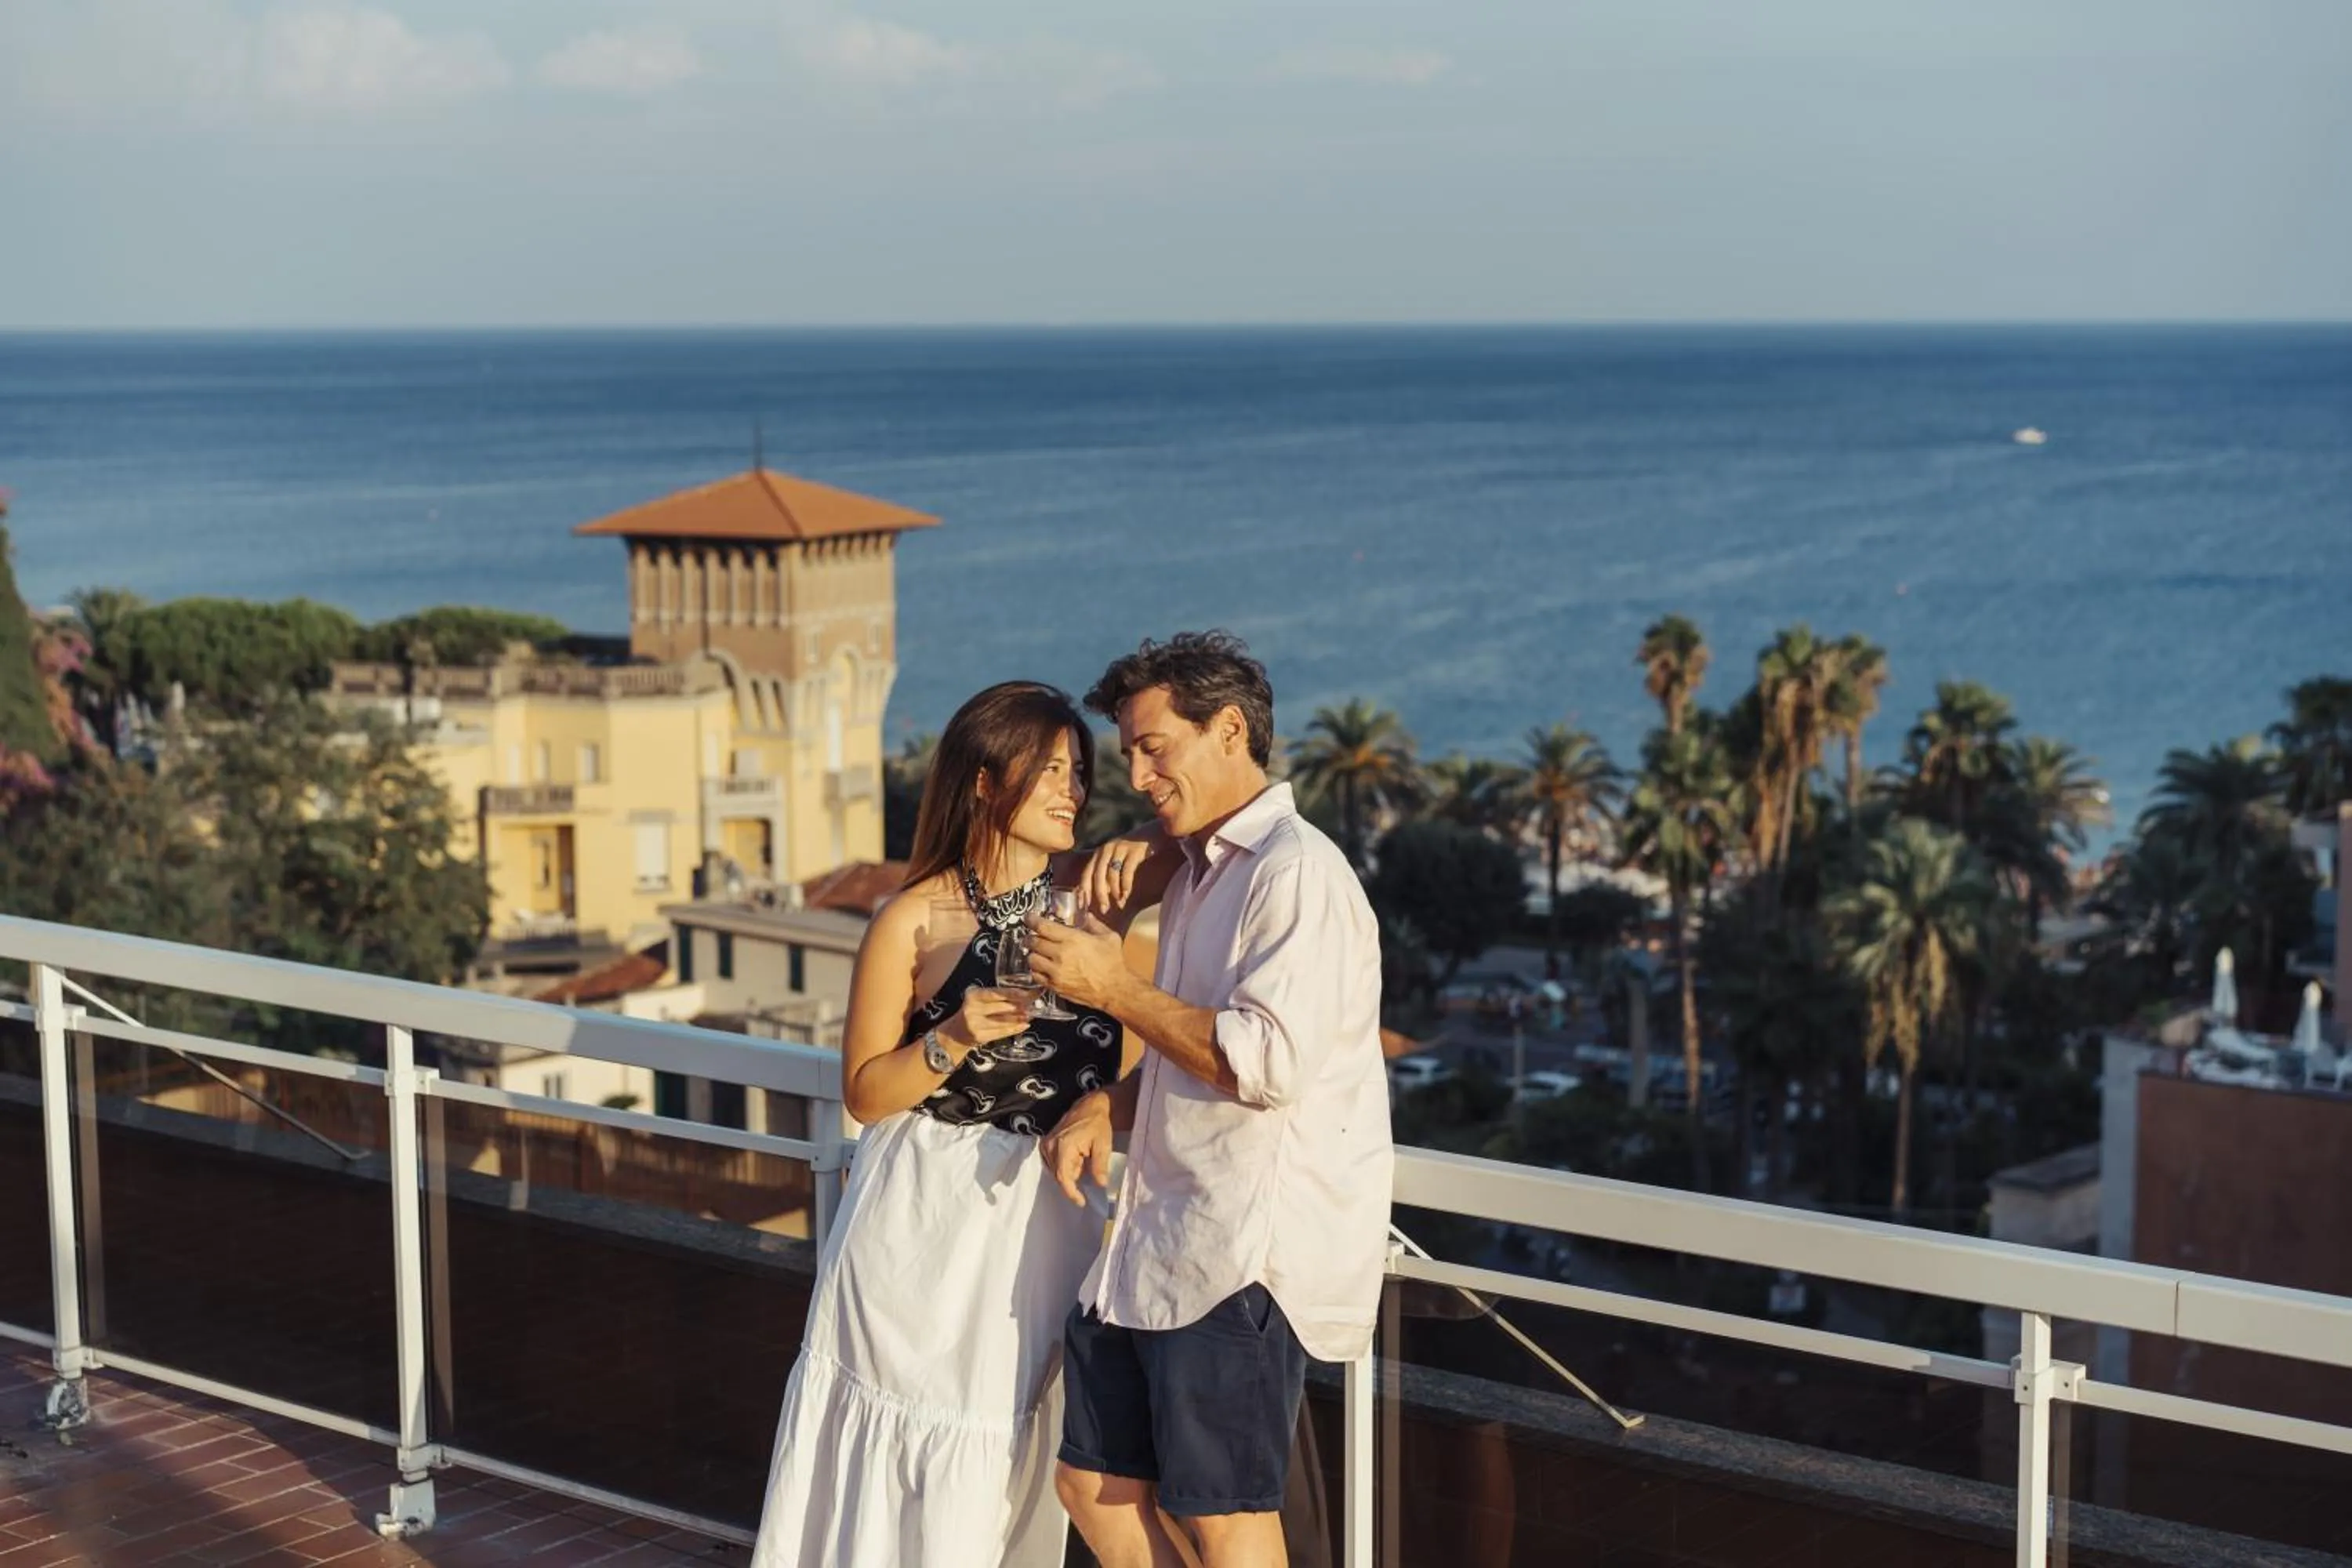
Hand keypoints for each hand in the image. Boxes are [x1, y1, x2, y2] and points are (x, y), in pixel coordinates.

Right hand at [942, 987, 1031, 1055]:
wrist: (955, 1034)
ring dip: (1019, 1018)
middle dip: (1020, 1005)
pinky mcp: (979, 1036)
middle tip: (1035, 1004)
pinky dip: (1014, 1029)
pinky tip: (1024, 1025)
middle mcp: (972, 1008)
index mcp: (973, 995)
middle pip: (1001, 1007)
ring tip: (1030, 1014)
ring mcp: (975, 1024)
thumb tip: (1024, 995)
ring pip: (1003, 1020)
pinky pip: (1001, 1032)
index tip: (1028, 993)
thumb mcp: (980, 1001)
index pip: (995, 993)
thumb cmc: (972, 1013)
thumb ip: (997, 998)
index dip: (1013, 993)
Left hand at [1027, 911, 1129, 1011]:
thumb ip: (1095, 924)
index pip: (1043, 927)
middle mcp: (1060, 954)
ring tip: (1037, 953)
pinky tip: (1043, 968)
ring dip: (1033, 954)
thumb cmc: (1113, 962)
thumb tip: (1086, 916)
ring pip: (1032, 959)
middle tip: (1031, 937)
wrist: (1114, 989)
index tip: (1029, 918)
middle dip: (1030, 938)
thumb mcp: (1109, 937)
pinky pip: (1036, 976)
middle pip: (1033, 942)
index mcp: (1072, 939)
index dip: (1032, 920)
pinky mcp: (1054, 986)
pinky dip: (1036, 970)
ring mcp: (1056, 972)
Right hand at [1041, 1090, 1113, 1206]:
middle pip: (1059, 1176)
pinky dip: (1065, 1166)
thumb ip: (1100, 1166)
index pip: (1063, 1176)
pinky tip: (1077, 1159)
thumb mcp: (1104, 1145)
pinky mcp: (1046, 1145)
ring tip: (1085, 1161)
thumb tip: (1100, 1185)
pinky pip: (1054, 1164)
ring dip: (1070, 1172)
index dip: (1071, 1192)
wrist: (1089, 1106)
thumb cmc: (1098, 1124)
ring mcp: (1046, 1145)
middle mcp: (1050, 1146)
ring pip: (1056, 1171)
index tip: (1081, 1202)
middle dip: (1074, 1180)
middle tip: (1089, 1174)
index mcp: (1063, 1145)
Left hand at [1081, 825, 1180, 924]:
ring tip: (1120, 903)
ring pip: (1111, 874)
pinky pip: (1126, 871)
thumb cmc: (1136, 850)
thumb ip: (1109, 873)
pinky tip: (1127, 894)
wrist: (1157, 832)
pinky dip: (1126, 884)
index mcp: (1100, 852)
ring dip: (1115, 891)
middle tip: (1105, 909)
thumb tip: (1103, 895)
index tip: (1085, 905)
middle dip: (1100, 894)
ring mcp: (1120, 848)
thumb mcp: (1118, 859)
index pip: (1087, 872)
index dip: (1085, 889)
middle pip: (1097, 875)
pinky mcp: (1135, 850)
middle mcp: (1107, 848)